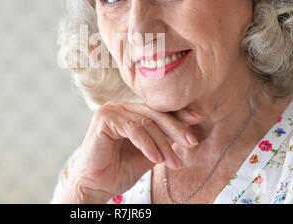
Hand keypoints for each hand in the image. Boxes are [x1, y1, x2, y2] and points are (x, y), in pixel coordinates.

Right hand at [56, 100, 200, 202]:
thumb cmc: (118, 171)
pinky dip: (148, 145)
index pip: (156, 110)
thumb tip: (188, 131)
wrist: (94, 186)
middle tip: (192, 143)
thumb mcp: (149, 153)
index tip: (198, 120)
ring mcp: (110, 111)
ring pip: (146, 122)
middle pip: (154, 113)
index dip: (177, 115)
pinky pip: (133, 129)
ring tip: (173, 163)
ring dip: (163, 144)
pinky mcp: (104, 120)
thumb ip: (163, 139)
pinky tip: (156, 159)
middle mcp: (118, 107)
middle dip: (175, 129)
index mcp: (128, 110)